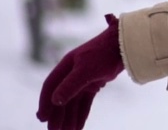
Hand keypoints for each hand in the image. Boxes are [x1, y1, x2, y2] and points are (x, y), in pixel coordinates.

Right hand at [37, 14, 124, 129]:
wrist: (125, 46)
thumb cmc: (104, 54)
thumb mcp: (85, 70)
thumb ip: (70, 85)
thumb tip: (55, 101)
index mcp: (65, 67)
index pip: (50, 87)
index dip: (45, 103)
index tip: (42, 118)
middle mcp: (71, 74)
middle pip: (61, 98)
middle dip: (57, 116)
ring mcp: (83, 79)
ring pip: (73, 103)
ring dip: (69, 118)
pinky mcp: (94, 84)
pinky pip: (84, 102)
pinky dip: (81, 114)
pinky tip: (78, 126)